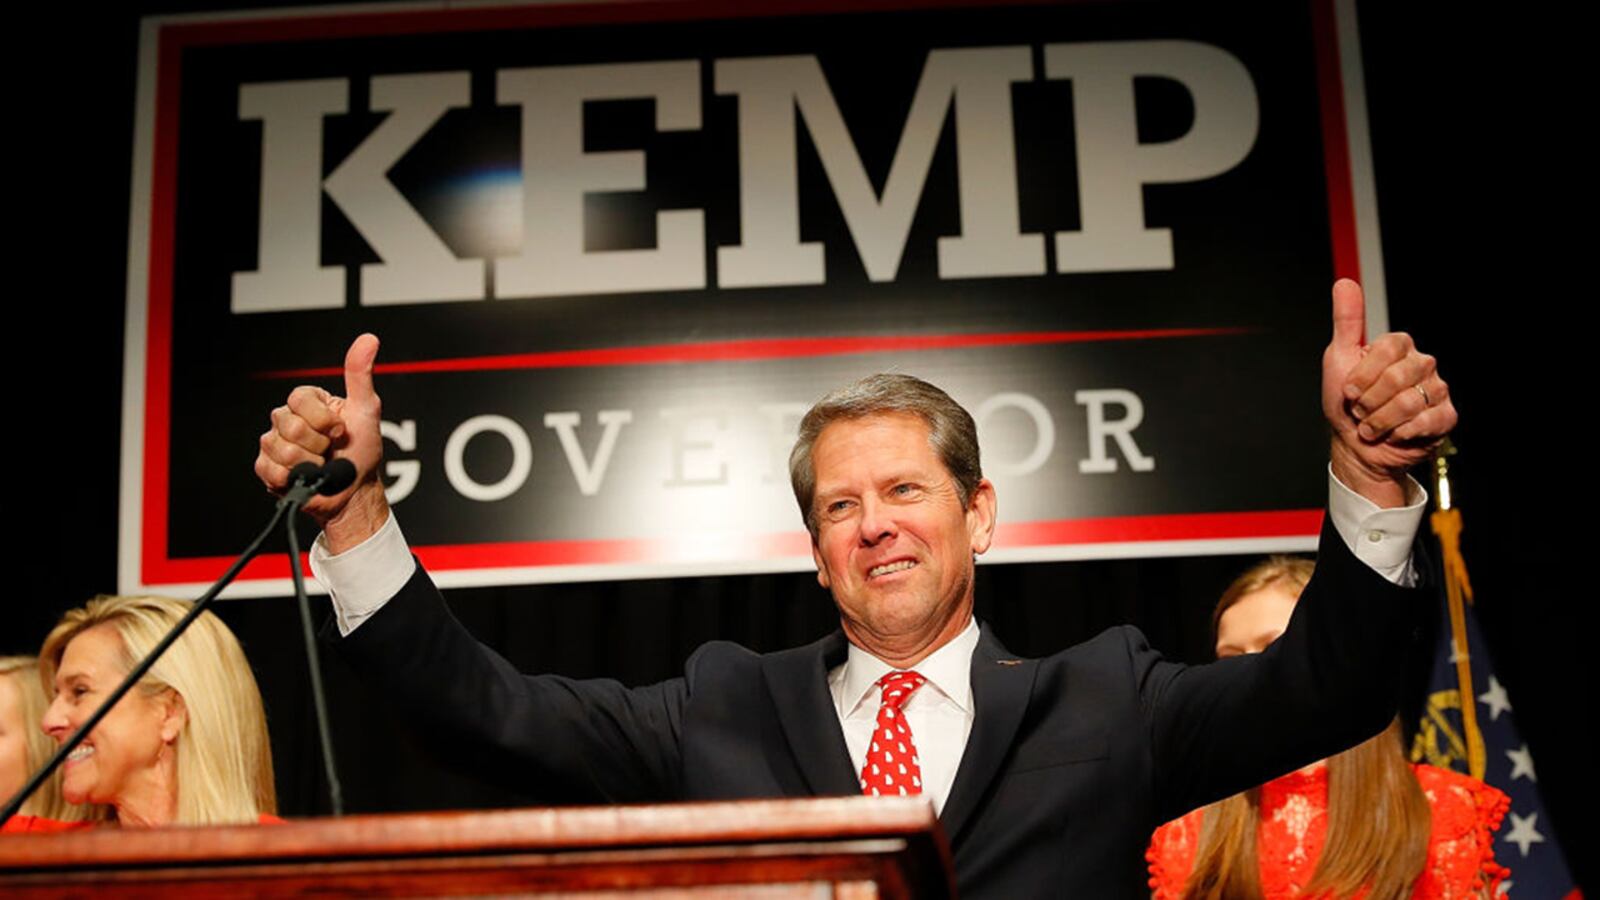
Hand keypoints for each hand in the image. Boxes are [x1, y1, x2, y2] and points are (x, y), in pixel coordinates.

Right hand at [254, 334, 389, 549]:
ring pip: (281, 449)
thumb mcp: (367, 410)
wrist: (354, 490)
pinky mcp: (266, 467)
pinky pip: (270, 469)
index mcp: (308, 402)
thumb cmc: (361, 450)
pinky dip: (293, 478)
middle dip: (319, 443)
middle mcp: (286, 418)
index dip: (323, 419)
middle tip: (331, 449)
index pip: (299, 399)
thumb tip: (369, 339)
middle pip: (290, 425)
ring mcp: (274, 442)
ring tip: (321, 465)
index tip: (340, 429)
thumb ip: (360, 375)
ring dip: (309, 463)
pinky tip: (305, 477)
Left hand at [1322, 279, 1456, 506]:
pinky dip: (1399, 433)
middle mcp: (1422, 364)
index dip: (1363, 375)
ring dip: (1379, 421)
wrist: (1357, 446)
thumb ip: (1346, 321)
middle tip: (1361, 410)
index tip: (1349, 389)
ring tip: (1373, 423)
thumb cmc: (1347, 403)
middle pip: (1397, 377)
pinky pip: (1424, 422)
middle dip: (1368, 401)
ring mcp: (1437, 389)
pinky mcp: (1445, 416)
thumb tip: (1345, 282)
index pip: (1388, 348)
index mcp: (1399, 347)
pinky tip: (1394, 433)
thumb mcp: (1338, 359)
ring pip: (1408, 402)